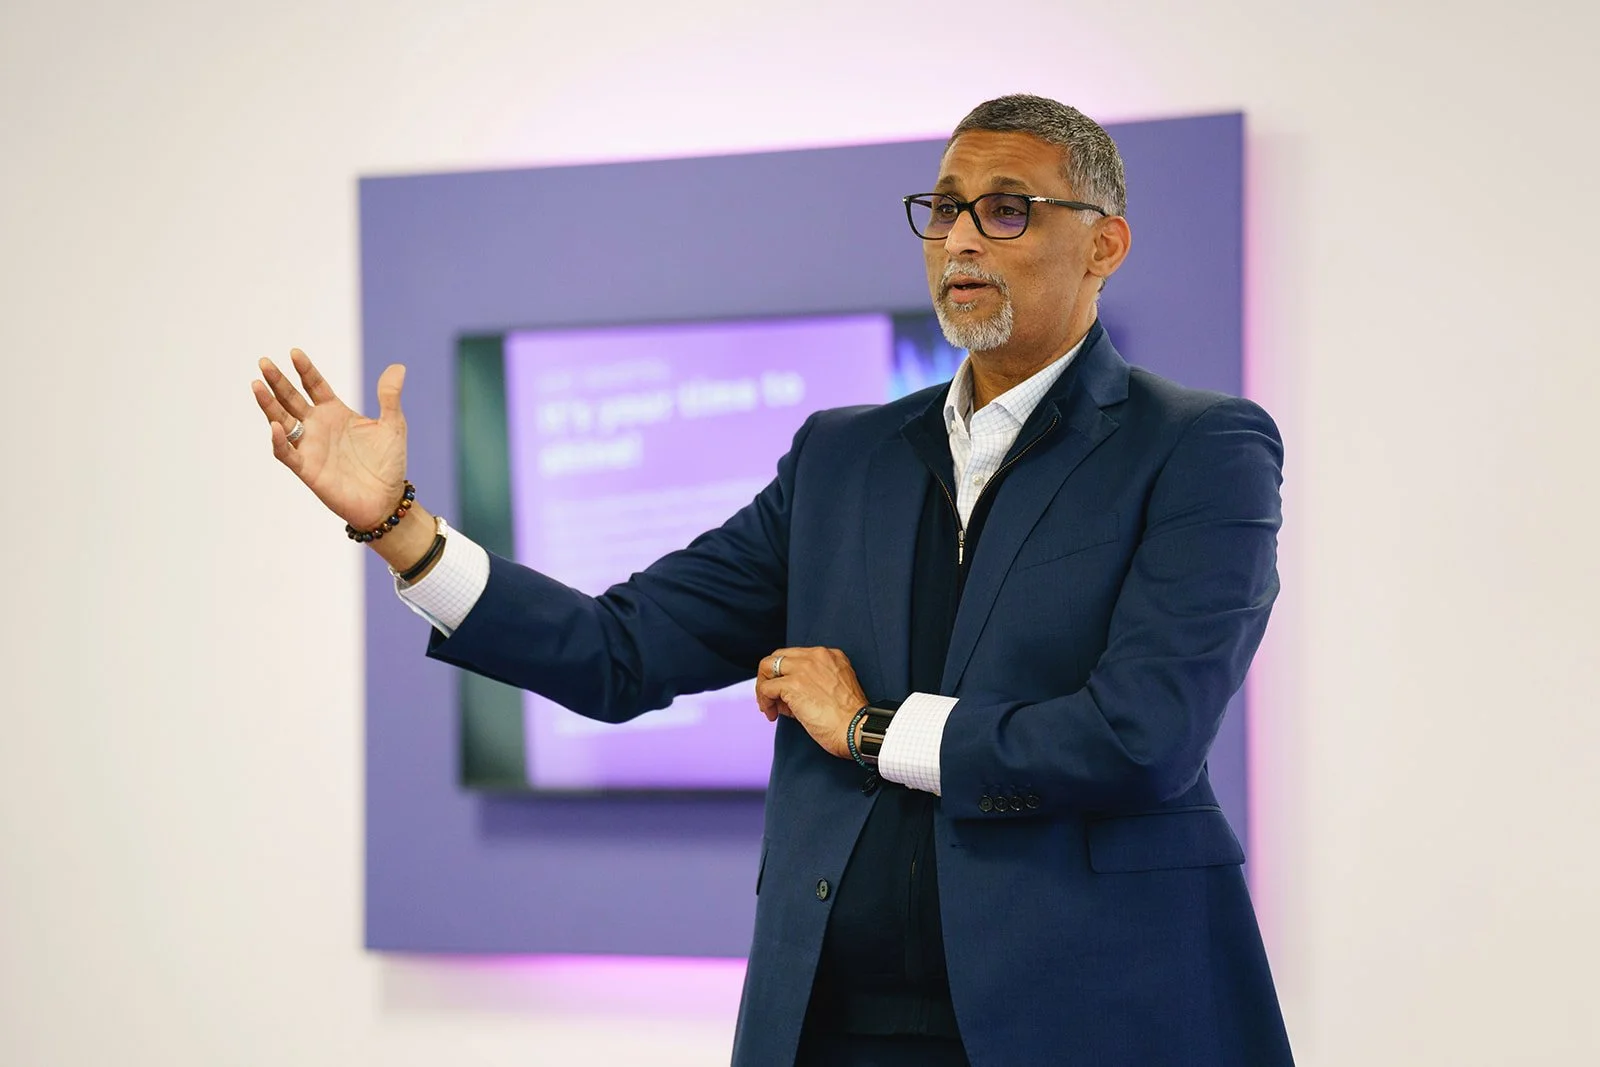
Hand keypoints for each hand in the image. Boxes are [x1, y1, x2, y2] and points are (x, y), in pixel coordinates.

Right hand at [251, 349, 408, 529]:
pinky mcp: (307, 469)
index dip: (305, 370)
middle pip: (291, 399)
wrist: (386, 500)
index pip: (315, 385)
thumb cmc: (389, 463)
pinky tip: (276, 426)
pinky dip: (280, 440)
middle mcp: (318, 426)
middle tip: (264, 362)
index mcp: (335, 412)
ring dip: (269, 405)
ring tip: (256, 385)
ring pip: (282, 421)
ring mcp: (310, 446)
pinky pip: (287, 453)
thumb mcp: (392, 425)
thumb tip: (398, 367)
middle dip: (278, 381)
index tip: (294, 352)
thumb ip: (389, 397)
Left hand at [756, 647, 868, 760]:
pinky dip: (764, 701)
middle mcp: (816, 656)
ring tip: (768, 707)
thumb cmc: (849, 718)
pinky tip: (772, 714)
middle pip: (778, 656)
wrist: (856, 729)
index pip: (796, 656)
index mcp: (830, 655)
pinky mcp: (792, 684)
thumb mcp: (835, 688)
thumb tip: (784, 695)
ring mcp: (803, 668)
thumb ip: (812, 683)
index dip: (787, 674)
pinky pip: (766, 688)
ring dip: (763, 688)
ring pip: (767, 666)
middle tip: (771, 698)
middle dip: (770, 676)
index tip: (786, 693)